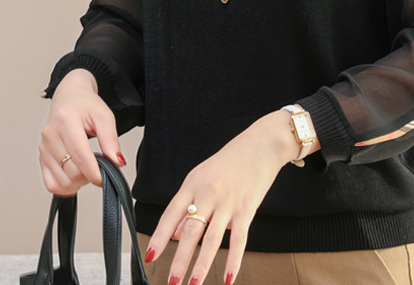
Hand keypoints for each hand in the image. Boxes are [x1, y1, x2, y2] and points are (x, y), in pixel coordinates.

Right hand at [38, 69, 125, 195]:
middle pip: (70, 171)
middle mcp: (50, 134)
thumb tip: (117, 161)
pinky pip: (50, 183)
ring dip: (77, 183)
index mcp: (65, 120)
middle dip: (88, 176)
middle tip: (99, 168)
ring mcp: (44, 147)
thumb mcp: (104, 116)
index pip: (79, 155)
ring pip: (60, 181)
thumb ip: (111, 139)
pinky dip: (64, 186)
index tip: (104, 178)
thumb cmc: (86, 105)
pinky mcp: (41, 156)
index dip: (93, 172)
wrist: (69, 97)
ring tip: (87, 170)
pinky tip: (75, 177)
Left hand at [145, 110, 302, 284]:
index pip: (171, 214)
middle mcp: (208, 193)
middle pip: (190, 231)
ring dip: (201, 265)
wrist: (263, 143)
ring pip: (211, 239)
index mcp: (193, 183)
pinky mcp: (247, 207)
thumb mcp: (203, 175)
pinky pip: (239, 239)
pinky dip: (233, 261)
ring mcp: (228, 201)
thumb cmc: (233, 158)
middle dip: (179, 260)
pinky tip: (227, 277)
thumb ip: (189, 203)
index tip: (149, 255)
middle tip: (171, 281)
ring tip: (193, 284)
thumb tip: (175, 232)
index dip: (160, 237)